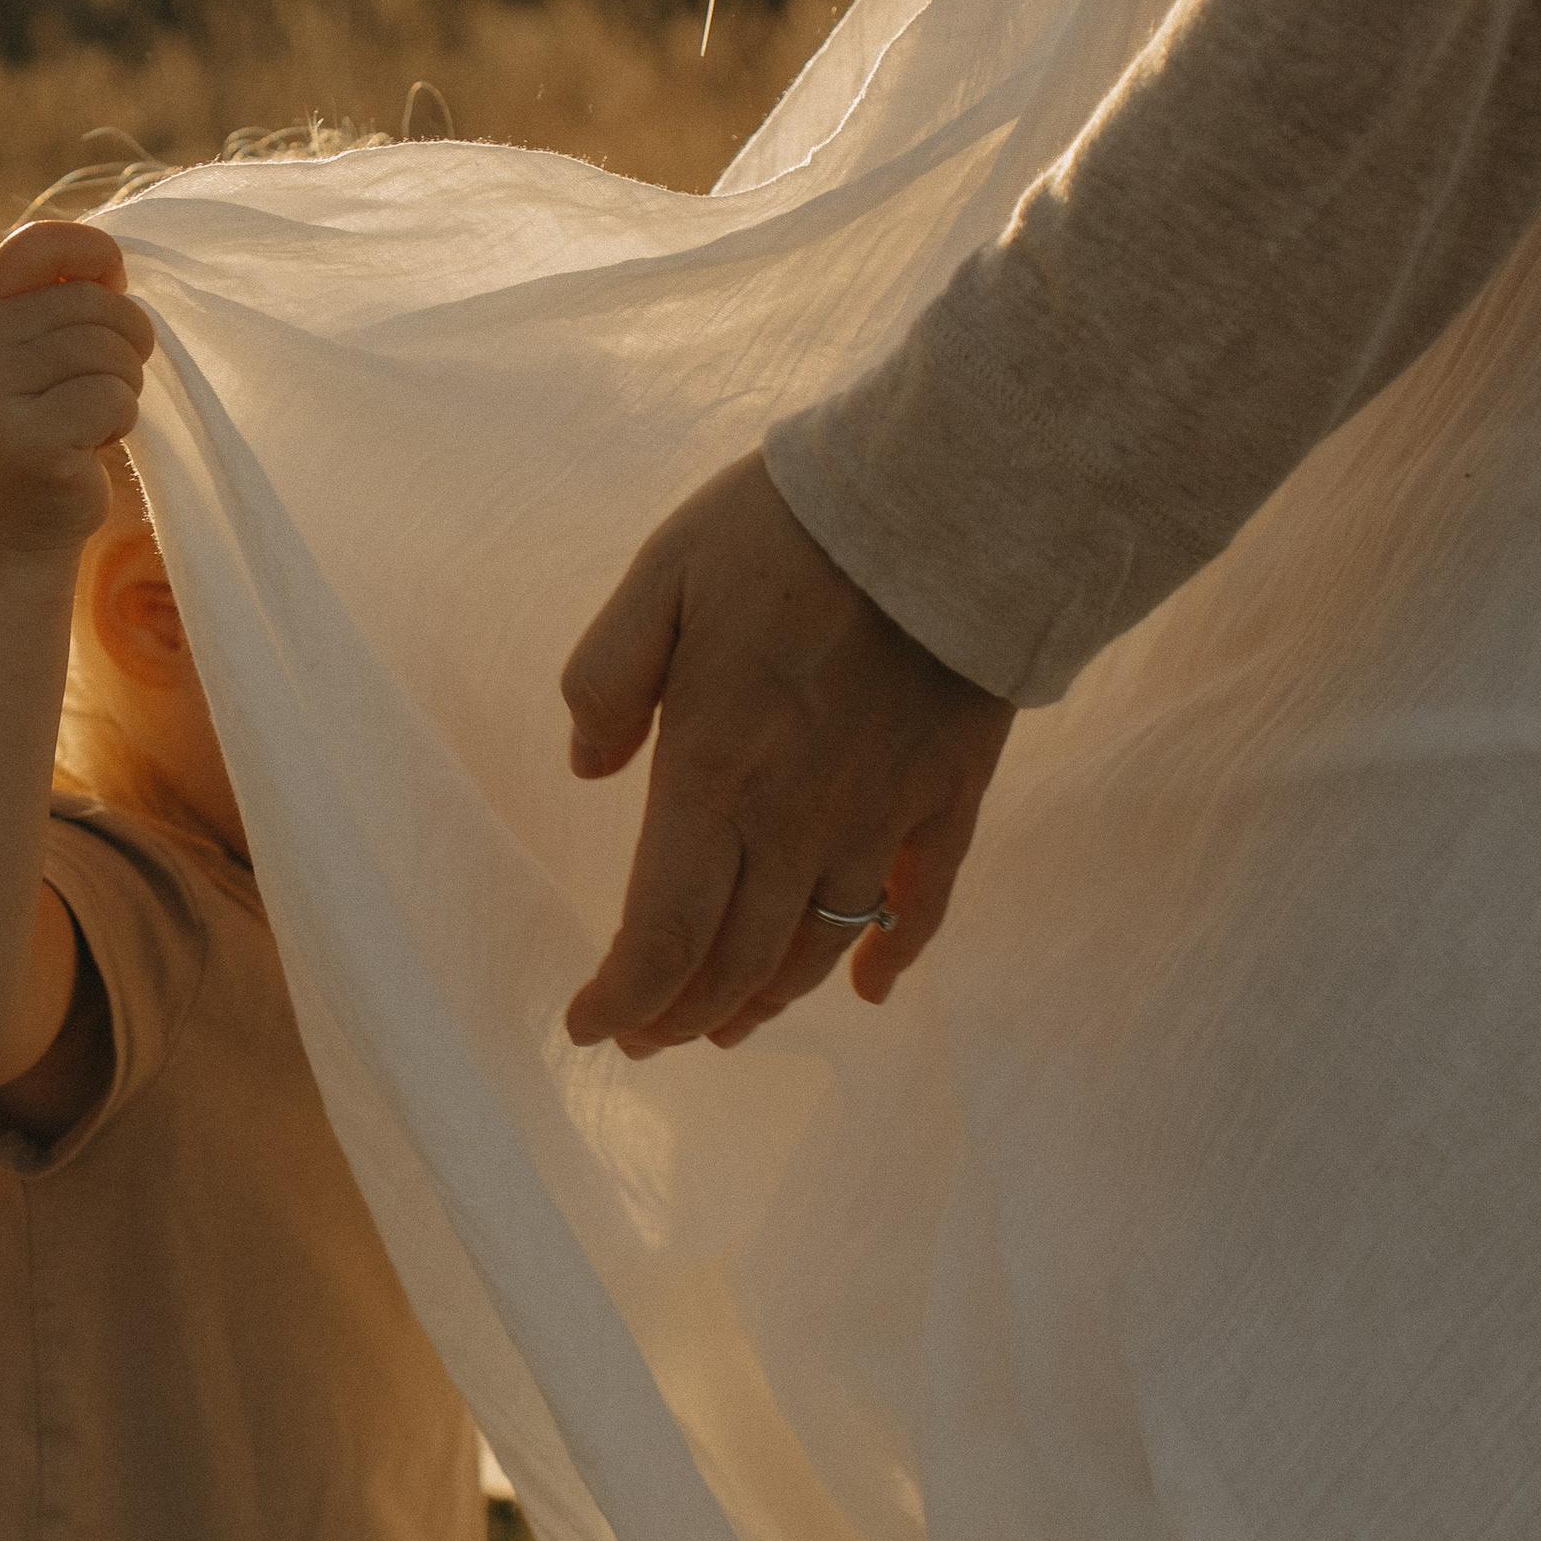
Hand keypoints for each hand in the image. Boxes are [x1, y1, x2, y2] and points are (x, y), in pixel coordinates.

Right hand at [0, 219, 155, 555]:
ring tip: (93, 415)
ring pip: (109, 351)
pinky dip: (120, 420)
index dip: (93, 250)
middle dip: (126, 340)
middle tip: (107, 381)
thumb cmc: (45, 423)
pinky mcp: (29, 440)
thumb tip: (113, 264)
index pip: (36, 240)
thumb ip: (62, 298)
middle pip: (94, 302)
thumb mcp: (37, 350)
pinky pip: (113, 398)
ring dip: (124, 386)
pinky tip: (91, 443)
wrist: (12, 522)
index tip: (113, 283)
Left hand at [562, 453, 1014, 1055]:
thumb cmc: (790, 530)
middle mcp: (796, 822)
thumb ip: (607, 679)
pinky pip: (923, 906)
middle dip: (681, 1016)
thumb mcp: (661, 577)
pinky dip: (891, 959)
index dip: (623, 999)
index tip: (589, 1024)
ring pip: (817, 949)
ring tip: (725, 1027)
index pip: (662, 934)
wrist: (951, 505)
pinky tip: (868, 989)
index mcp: (714, 776)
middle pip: (736, 963)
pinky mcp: (947, 798)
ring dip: (765, 1002)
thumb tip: (589, 768)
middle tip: (648, 1035)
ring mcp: (879, 819)